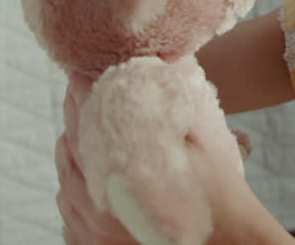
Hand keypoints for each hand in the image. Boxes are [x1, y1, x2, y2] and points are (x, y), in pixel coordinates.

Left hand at [56, 72, 286, 244]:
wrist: (229, 243)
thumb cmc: (220, 195)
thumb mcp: (202, 143)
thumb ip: (170, 108)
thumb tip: (155, 68)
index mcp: (122, 177)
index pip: (87, 127)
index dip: (82, 96)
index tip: (79, 76)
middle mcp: (101, 209)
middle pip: (69, 155)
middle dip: (74, 123)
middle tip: (77, 97)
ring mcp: (96, 235)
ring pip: (65, 189)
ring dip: (70, 159)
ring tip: (79, 137)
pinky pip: (70, 220)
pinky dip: (73, 195)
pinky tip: (84, 183)